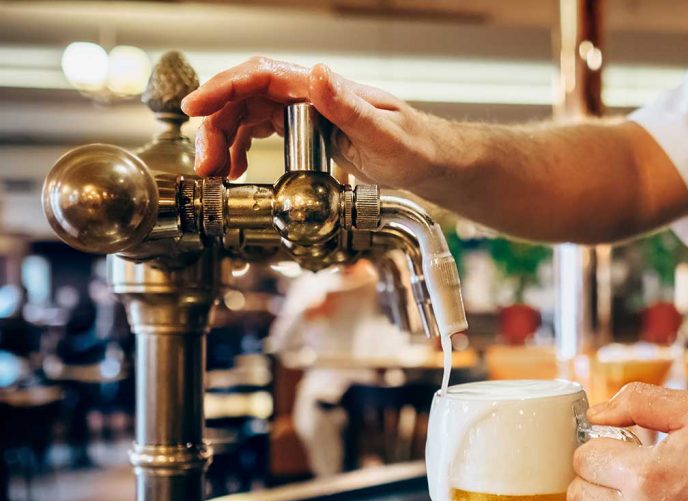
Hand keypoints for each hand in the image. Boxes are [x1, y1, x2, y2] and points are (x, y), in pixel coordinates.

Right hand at [180, 57, 455, 187]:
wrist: (427, 159)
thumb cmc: (413, 145)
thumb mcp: (383, 131)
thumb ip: (349, 106)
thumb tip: (318, 74)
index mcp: (321, 87)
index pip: (259, 76)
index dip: (222, 88)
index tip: (196, 107)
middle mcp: (307, 94)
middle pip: (243, 98)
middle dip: (216, 127)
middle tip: (206, 165)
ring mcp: (302, 111)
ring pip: (245, 116)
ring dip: (222, 141)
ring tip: (215, 174)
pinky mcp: (302, 130)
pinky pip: (258, 132)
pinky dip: (239, 149)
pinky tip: (233, 170)